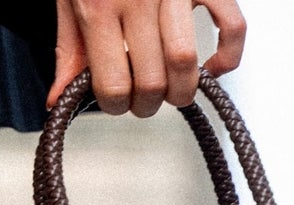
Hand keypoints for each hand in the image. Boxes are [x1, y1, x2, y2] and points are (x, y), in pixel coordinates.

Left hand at [49, 0, 246, 115]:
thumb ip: (69, 49)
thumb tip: (60, 100)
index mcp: (100, 5)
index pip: (113, 85)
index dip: (115, 105)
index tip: (115, 100)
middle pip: (152, 83)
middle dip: (146, 103)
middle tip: (139, 97)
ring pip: (186, 65)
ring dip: (180, 91)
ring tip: (169, 88)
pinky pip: (232, 27)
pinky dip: (227, 57)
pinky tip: (211, 67)